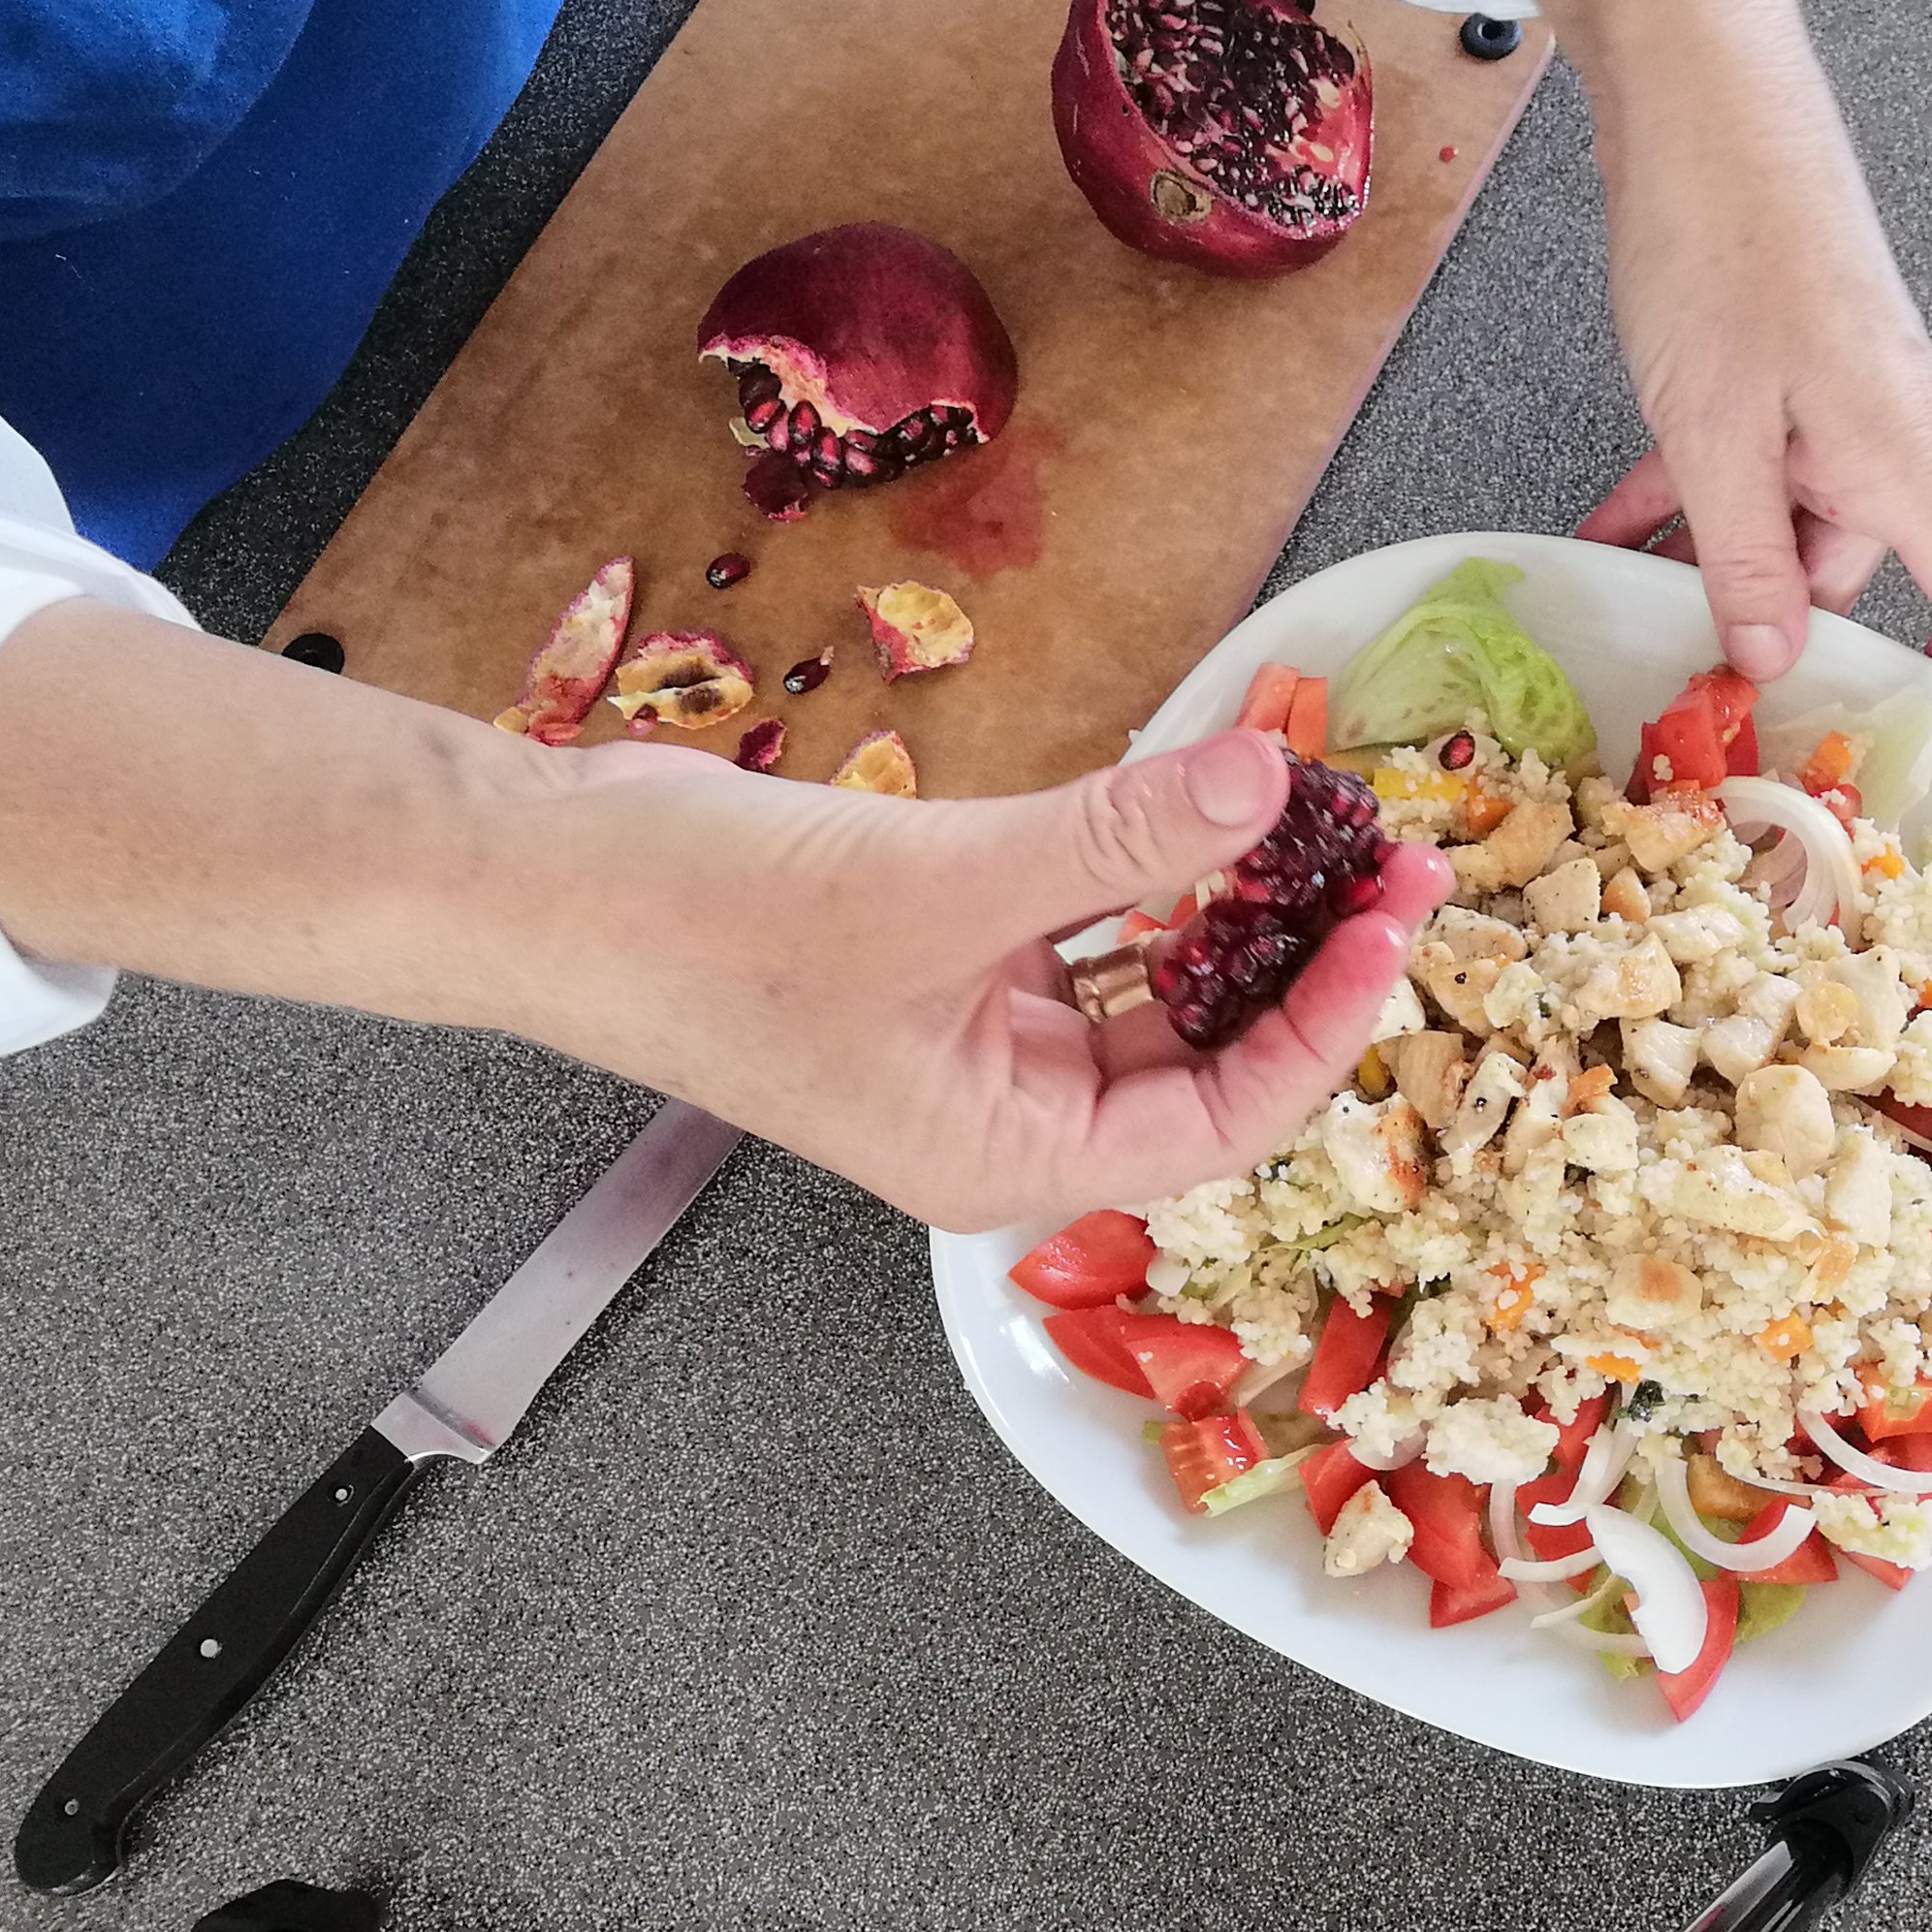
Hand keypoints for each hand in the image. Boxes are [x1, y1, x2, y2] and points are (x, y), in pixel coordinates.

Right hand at [0, 607, 1447, 1229]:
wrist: (538, 876)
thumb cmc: (702, 924)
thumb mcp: (942, 882)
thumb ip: (1116, 836)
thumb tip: (1267, 773)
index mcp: (1004, 1158)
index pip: (1218, 1123)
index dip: (1322, 1032)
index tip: (1394, 929)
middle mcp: (1003, 1116)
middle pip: (1199, 1056)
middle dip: (1294, 960)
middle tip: (1387, 856)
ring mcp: (973, 1039)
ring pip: (1147, 985)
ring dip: (1226, 906)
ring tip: (1317, 817)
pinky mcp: (946, 961)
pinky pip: (1084, 928)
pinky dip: (1141, 870)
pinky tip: (1200, 804)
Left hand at [1503, 0, 1931, 684]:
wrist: (1698, 99)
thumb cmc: (1723, 237)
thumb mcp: (1716, 431)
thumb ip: (1743, 556)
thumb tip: (1773, 653)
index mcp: (1899, 453)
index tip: (1910, 727)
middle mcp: (1883, 427)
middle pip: (1854, 565)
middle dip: (1774, 620)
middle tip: (1690, 679)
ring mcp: (1831, 391)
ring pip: (1783, 511)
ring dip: (1711, 557)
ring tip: (1631, 603)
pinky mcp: (1779, 358)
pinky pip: (1743, 457)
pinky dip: (1685, 496)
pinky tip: (1612, 526)